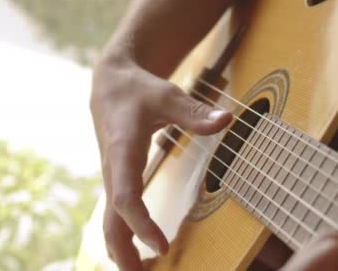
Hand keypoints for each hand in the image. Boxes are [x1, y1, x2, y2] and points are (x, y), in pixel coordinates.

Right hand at [90, 50, 231, 269]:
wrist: (110, 84)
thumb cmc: (139, 91)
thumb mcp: (168, 95)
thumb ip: (195, 112)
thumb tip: (227, 120)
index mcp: (123, 151)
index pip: (126, 196)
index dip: (141, 223)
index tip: (161, 245)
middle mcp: (112, 170)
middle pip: (111, 222)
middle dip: (124, 253)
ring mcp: (112, 177)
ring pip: (110, 223)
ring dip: (122, 251)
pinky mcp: (117, 179)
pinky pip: (116, 215)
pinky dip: (124, 237)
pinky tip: (139, 253)